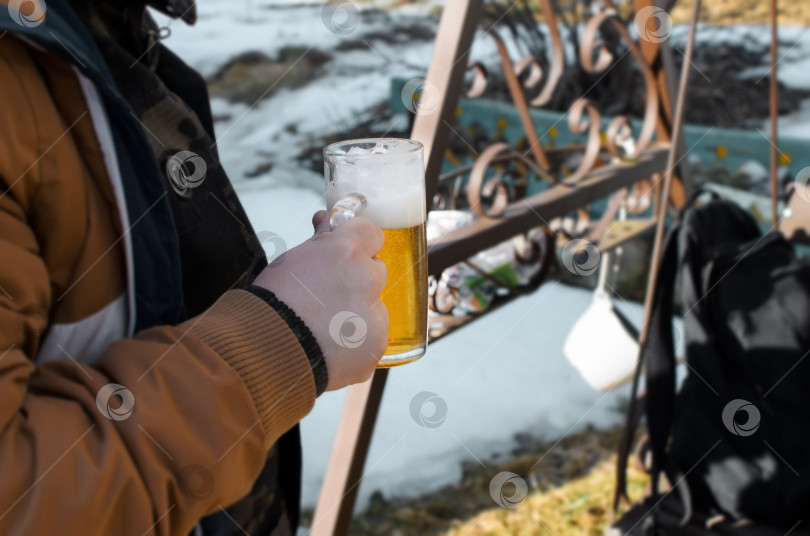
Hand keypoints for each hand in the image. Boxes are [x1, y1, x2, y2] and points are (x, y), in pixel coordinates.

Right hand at [252, 211, 387, 390]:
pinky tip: (331, 344)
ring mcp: (375, 313)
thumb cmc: (274, 300)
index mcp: (347, 251)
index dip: (358, 243)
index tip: (345, 255)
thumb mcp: (293, 259)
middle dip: (358, 279)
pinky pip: (372, 335)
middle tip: (329, 294)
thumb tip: (326, 218)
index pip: (372, 233)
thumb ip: (319, 240)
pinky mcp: (376, 344)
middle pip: (376, 270)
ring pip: (376, 305)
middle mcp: (367, 278)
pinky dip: (357, 340)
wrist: (264, 349)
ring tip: (326, 325)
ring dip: (359, 311)